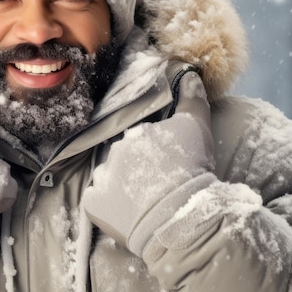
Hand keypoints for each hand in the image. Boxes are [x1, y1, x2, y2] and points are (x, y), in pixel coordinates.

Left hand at [82, 71, 215, 257]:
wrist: (180, 218)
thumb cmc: (191, 170)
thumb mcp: (198, 127)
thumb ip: (192, 99)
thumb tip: (189, 74)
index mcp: (133, 134)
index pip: (139, 139)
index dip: (152, 151)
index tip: (166, 164)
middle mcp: (112, 153)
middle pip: (122, 158)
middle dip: (135, 167)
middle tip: (156, 184)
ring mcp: (100, 179)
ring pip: (107, 178)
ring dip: (120, 186)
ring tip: (140, 201)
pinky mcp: (93, 205)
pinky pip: (95, 201)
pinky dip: (105, 205)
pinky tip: (122, 212)